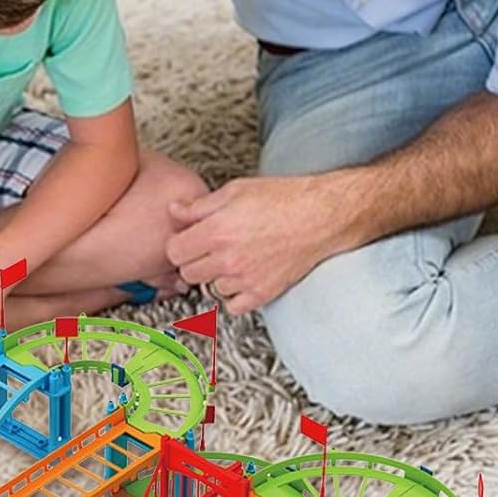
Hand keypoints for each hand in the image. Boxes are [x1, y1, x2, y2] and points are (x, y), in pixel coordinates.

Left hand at [166, 174, 352, 313]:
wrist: (324, 214)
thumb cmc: (285, 198)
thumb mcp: (236, 190)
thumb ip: (199, 206)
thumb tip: (174, 211)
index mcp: (216, 232)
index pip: (174, 252)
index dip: (179, 244)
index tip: (187, 240)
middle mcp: (228, 259)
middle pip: (188, 273)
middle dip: (194, 261)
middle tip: (208, 249)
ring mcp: (245, 279)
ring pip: (211, 289)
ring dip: (216, 277)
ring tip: (233, 259)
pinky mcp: (263, 292)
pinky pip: (233, 306)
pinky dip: (235, 295)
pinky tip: (243, 278)